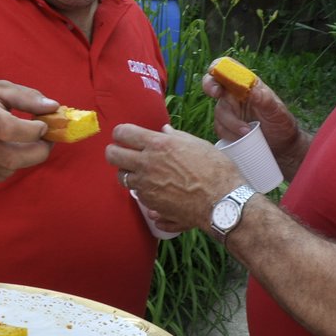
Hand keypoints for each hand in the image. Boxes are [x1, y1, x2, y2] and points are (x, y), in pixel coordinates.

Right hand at [0, 80, 56, 182]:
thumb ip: (28, 97)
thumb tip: (54, 108)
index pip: (8, 129)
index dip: (33, 131)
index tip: (43, 125)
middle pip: (11, 157)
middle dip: (38, 152)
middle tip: (47, 142)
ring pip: (6, 169)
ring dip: (25, 159)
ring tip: (26, 144)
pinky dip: (9, 167)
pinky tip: (8, 151)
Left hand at [106, 123, 241, 230]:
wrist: (222, 202)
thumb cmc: (215, 169)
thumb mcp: (197, 145)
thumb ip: (176, 137)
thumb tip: (164, 131)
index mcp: (158, 145)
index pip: (123, 133)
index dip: (120, 133)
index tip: (124, 136)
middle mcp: (147, 164)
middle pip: (112, 155)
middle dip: (115, 152)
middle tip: (123, 154)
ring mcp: (146, 186)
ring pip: (121, 178)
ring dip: (129, 174)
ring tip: (143, 174)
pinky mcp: (151, 204)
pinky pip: (138, 196)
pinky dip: (144, 193)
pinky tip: (158, 191)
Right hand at [200, 72, 303, 166]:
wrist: (282, 146)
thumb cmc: (281, 124)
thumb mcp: (277, 112)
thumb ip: (265, 100)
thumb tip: (253, 91)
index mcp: (247, 85)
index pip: (229, 68)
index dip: (219, 66)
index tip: (216, 71)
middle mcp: (235, 95)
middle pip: (213, 84)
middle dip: (210, 87)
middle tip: (216, 93)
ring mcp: (229, 111)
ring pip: (219, 111)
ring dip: (230, 123)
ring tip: (247, 132)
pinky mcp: (226, 127)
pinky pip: (219, 128)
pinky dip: (229, 134)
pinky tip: (241, 139)